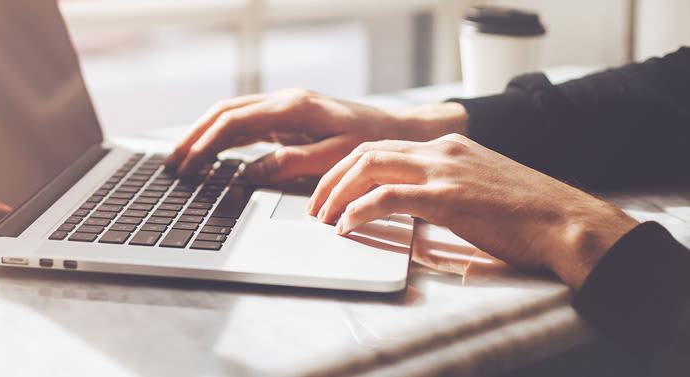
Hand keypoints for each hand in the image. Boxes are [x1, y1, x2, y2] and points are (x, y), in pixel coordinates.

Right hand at [164, 88, 467, 184]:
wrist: (404, 131)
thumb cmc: (375, 145)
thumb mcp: (334, 159)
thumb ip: (289, 164)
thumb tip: (248, 173)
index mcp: (293, 107)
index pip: (233, 122)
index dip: (204, 144)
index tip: (187, 166)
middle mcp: (285, 101)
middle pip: (224, 113)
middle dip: (194, 137)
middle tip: (172, 164)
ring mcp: (286, 108)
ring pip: (232, 115)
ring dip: (205, 136)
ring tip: (183, 160)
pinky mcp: (290, 118)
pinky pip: (247, 124)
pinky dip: (224, 138)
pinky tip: (212, 155)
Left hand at [307, 134, 638, 288]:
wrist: (568, 223)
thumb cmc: (529, 216)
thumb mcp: (479, 187)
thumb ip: (444, 187)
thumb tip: (409, 204)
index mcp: (449, 146)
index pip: (382, 146)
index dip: (347, 167)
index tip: (329, 190)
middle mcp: (442, 150)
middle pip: (366, 152)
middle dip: (331, 178)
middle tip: (315, 206)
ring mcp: (444, 171)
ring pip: (369, 168)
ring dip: (337, 193)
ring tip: (323, 218)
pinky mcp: (447, 197)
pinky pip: (385, 198)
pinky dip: (357, 210)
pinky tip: (346, 227)